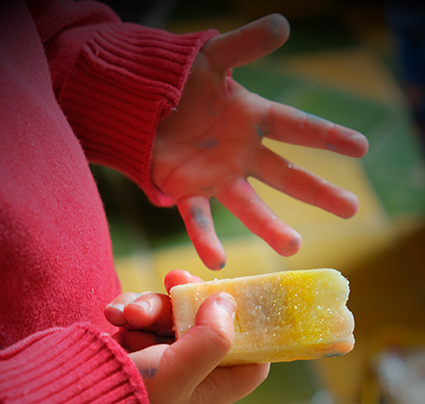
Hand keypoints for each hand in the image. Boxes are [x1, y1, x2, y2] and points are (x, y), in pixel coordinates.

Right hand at [105, 270, 269, 403]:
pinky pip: (144, 311)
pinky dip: (130, 307)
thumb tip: (226, 300)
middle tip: (174, 277)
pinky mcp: (140, 339)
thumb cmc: (128, 396)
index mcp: (212, 383)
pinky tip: (114, 314)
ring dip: (149, 304)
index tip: (232, 295)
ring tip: (129, 315)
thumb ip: (210, 340)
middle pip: (207, 319)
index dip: (247, 324)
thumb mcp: (175, 374)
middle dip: (187, 297)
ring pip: (172, 310)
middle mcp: (192, 367)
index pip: (250, 354)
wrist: (74, 395)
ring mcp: (164, 352)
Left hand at [152, 14, 368, 269]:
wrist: (144, 103)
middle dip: (317, 191)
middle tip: (351, 208)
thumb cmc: (181, 80)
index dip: (328, 136)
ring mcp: (216, 176)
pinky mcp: (186, 191)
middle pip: (285, 174)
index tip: (362, 147)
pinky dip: (206, 238)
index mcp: (252, 119)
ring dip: (269, 225)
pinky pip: (198, 218)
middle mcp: (241, 153)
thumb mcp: (212, 56)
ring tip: (292, 245)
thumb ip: (244, 43)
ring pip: (248, 205)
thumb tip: (283, 24)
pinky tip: (216, 260)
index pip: (298, 127)